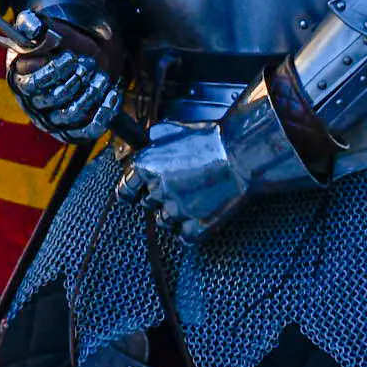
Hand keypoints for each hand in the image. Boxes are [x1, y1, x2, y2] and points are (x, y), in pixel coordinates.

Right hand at [7, 40, 121, 143]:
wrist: (75, 57)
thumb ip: (31, 24)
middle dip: (77, 78)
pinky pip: (88, 130)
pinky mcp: (73, 130)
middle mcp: (34, 104)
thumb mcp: (40, 29)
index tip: (71, 57)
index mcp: (20, 80)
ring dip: (91, 93)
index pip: (32, 84)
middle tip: (89, 63)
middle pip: (55, 98)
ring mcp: (53, 120)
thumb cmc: (53, 44)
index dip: (54, 71)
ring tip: (101, 76)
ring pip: (72, 113)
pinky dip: (104, 113)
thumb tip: (33, 29)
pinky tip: (113, 94)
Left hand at [116, 119, 243, 239]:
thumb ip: (157, 138)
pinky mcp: (197, 225)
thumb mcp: (175, 129)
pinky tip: (196, 219)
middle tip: (174, 190)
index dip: (131, 191)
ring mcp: (178, 209)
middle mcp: (159, 189)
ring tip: (187, 203)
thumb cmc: (211, 139)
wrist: (240, 154)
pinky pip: (184, 237)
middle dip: (157, 199)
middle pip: (147, 205)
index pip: (125, 189)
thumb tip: (149, 139)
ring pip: (163, 222)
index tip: (135, 194)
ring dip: (171, 216)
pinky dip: (188, 231)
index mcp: (147, 165)